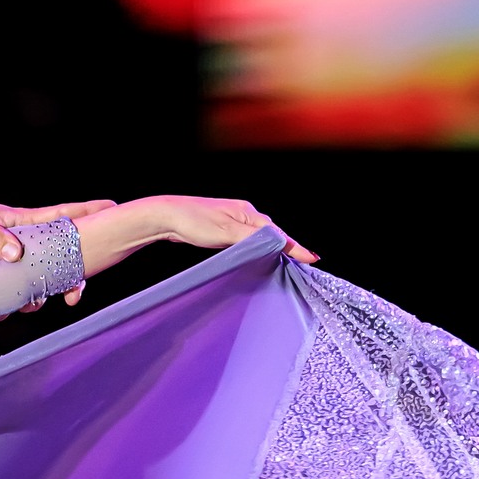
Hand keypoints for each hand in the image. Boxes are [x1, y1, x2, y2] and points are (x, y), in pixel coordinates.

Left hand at [0, 197, 118, 307]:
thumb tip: (16, 254)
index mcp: (22, 223)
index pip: (61, 217)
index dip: (87, 212)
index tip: (112, 207)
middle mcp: (23, 243)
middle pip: (59, 259)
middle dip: (71, 278)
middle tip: (75, 295)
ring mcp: (11, 262)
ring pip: (39, 282)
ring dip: (39, 297)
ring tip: (32, 304)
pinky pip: (12, 295)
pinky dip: (10, 306)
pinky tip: (1, 311)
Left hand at [133, 196, 317, 261]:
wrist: (165, 216)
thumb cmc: (194, 222)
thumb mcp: (227, 233)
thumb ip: (255, 240)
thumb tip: (282, 243)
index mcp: (249, 213)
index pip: (279, 234)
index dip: (295, 247)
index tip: (313, 259)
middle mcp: (244, 214)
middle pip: (273, 234)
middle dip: (287, 248)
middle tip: (304, 265)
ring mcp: (233, 221)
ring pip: (260, 237)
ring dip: (272, 249)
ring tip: (288, 263)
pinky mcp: (222, 229)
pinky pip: (247, 241)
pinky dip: (257, 249)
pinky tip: (258, 257)